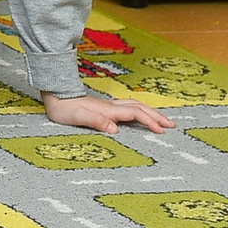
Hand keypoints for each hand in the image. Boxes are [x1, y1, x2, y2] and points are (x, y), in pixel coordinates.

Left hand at [42, 89, 173, 133]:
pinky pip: (130, 107)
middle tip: (172, 126)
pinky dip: (141, 111)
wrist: (55, 96)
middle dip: (157, 116)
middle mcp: (112, 107)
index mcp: (108, 110)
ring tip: (163, 121)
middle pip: (140, 108)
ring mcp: (110, 106)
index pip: (134, 114)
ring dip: (151, 112)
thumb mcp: (77, 117)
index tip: (161, 131)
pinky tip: (142, 115)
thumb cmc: (64, 109)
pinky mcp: (106, 108)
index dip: (149, 122)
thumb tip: (115, 129)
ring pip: (136, 106)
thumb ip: (95, 121)